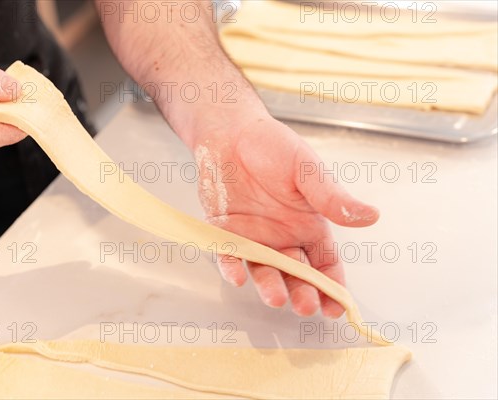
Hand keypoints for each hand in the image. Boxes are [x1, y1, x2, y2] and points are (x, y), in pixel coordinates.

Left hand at [194, 114, 378, 317]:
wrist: (231, 132)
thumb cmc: (272, 146)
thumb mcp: (307, 170)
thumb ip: (332, 197)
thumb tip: (370, 216)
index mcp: (308, 224)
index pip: (325, 262)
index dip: (332, 286)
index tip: (337, 306)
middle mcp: (282, 237)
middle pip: (296, 274)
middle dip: (303, 293)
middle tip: (305, 307)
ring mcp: (254, 237)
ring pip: (264, 270)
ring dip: (270, 286)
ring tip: (276, 298)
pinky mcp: (225, 232)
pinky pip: (228, 255)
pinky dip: (232, 266)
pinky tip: (237, 276)